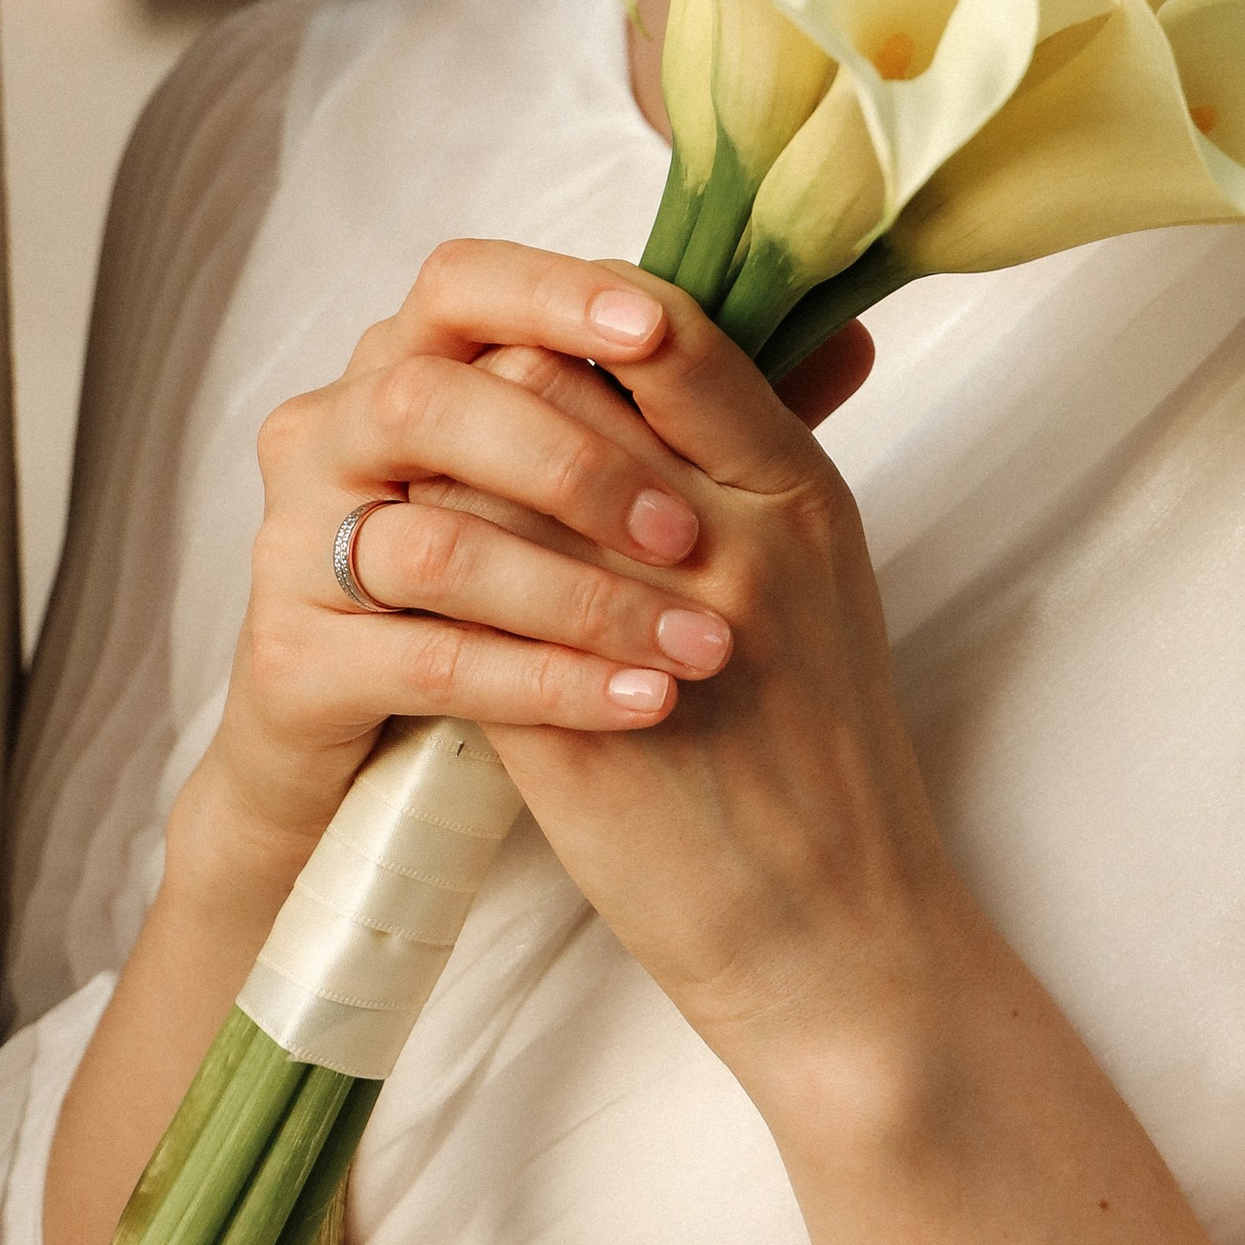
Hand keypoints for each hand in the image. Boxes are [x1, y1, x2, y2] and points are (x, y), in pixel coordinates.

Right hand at [192, 240, 873, 907]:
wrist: (387, 760)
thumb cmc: (510, 593)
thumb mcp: (604, 494)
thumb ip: (698, 408)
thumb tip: (853, 336)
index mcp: (406, 364)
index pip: (464, 283)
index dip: (557, 298)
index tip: (658, 330)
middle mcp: (332, 433)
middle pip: (428, 397)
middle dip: (574, 462)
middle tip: (692, 534)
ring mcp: (296, 545)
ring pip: (435, 540)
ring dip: (582, 595)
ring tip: (698, 647)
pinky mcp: (295, 660)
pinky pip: (425, 660)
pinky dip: (545, 682)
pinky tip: (641, 706)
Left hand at [462, 281, 974, 1115]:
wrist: (834, 926)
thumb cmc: (820, 740)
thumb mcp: (814, 568)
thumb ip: (741, 458)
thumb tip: (643, 346)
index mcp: (795, 492)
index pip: (666, 332)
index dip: (584, 317)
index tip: (546, 338)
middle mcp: (730, 545)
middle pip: (551, 388)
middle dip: (485, 388)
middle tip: (452, 403)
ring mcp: (648, 633)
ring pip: (480, 486)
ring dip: (434, 475)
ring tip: (419, 484)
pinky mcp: (569, 726)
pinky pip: (458, 611)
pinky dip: (422, 582)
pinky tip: (410, 586)